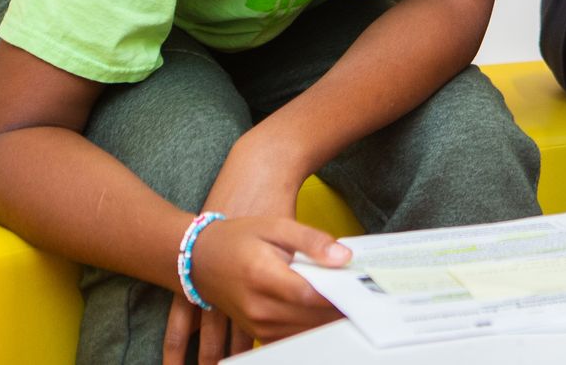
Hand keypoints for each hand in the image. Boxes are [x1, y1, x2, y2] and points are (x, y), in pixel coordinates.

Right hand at [163, 216, 350, 362]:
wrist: (200, 257)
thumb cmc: (240, 237)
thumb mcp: (277, 226)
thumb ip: (312, 241)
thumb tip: (344, 257)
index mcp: (263, 275)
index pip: (310, 295)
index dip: (338, 295)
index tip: (363, 289)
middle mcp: (257, 306)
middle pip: (309, 318)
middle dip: (339, 310)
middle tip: (365, 300)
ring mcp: (254, 322)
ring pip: (302, 332)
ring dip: (327, 322)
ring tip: (350, 307)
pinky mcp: (255, 330)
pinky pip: (289, 338)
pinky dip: (310, 329)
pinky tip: (325, 317)